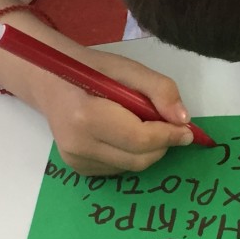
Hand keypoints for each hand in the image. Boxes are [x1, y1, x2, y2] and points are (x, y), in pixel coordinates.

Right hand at [31, 46, 195, 175]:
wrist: (51, 81)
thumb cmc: (91, 71)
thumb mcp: (128, 69)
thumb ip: (159, 90)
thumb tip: (183, 120)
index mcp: (87, 117)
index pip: (140, 139)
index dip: (169, 136)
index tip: (188, 131)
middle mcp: (78, 145)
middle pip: (139, 159)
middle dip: (162, 145)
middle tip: (168, 126)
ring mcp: (76, 161)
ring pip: (131, 167)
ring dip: (147, 150)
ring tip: (140, 124)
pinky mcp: (78, 169)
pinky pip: (119, 169)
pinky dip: (131, 155)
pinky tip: (122, 134)